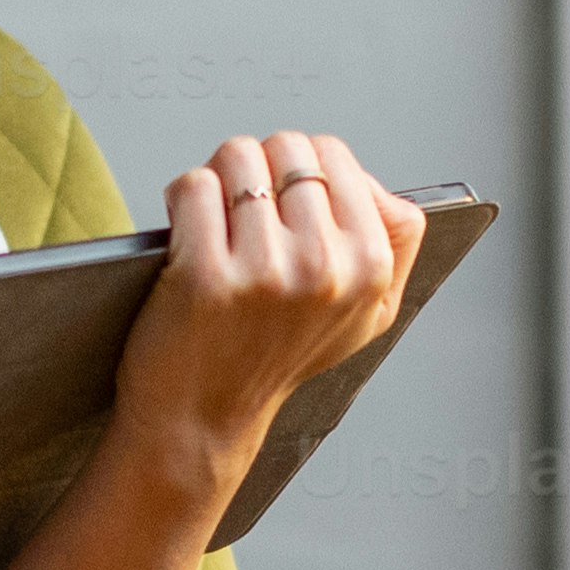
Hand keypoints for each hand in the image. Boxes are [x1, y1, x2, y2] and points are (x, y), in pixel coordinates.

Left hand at [114, 135, 421, 468]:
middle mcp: (326, 269)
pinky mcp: (207, 276)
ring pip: (239, 156)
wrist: (203, 420)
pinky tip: (183, 232)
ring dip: (218, 177)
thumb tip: (376, 184)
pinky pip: (194, 184)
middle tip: (242, 208)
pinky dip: (180, 197)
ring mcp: (267, 273)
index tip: (283, 195)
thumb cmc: (273, 357)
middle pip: (289, 149)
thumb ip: (389, 248)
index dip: (302, 163)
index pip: (339, 158)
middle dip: (259, 166)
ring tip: (214, 218)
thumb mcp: (362, 315)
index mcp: (371, 270)